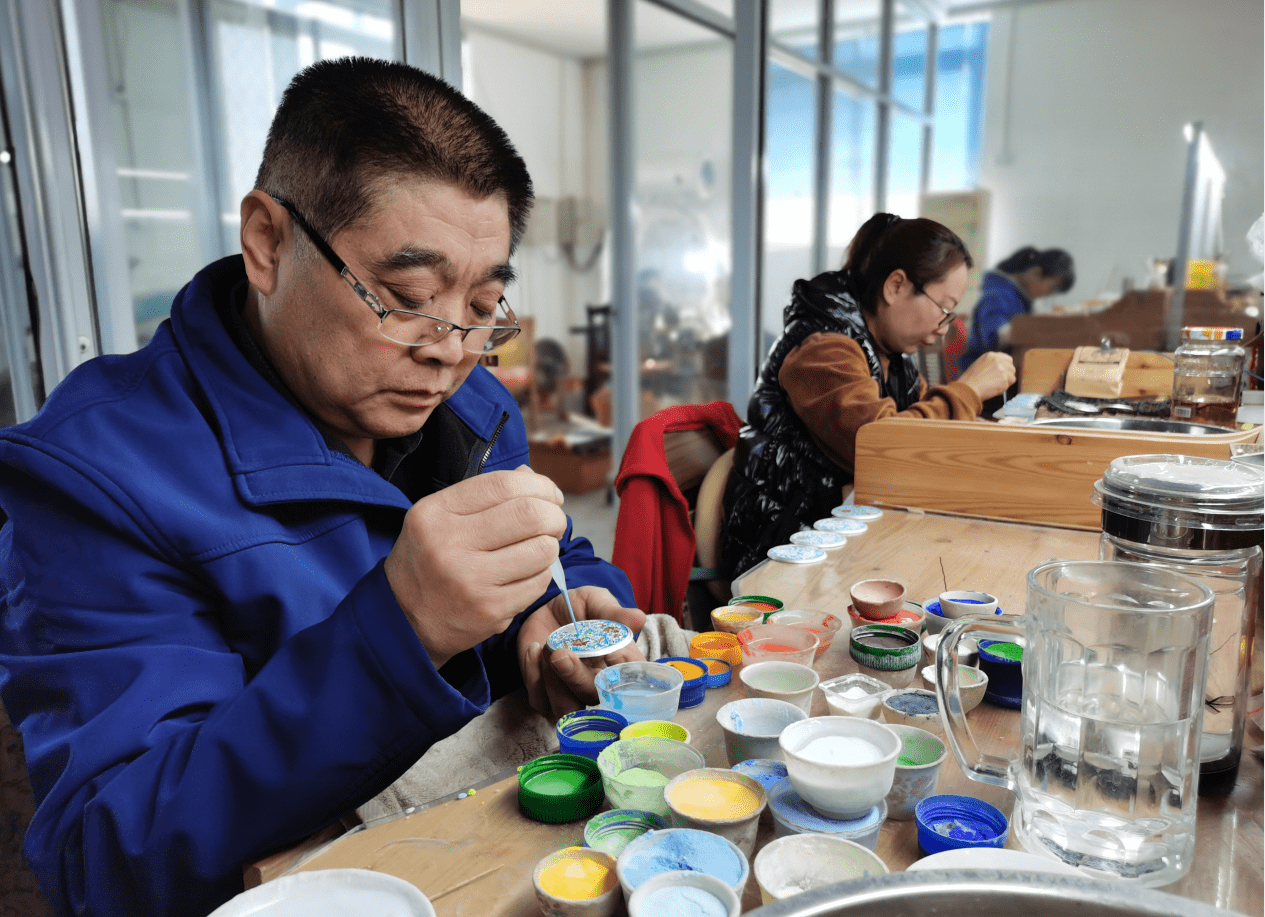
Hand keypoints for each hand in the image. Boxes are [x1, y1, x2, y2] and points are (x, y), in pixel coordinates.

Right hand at [384, 467, 566, 667]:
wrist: (402, 619)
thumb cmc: (428, 560)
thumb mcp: (440, 517)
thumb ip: (484, 494)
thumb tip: (531, 477)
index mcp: (436, 512)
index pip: (503, 485)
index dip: (540, 486)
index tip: (550, 495)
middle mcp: (450, 544)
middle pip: (530, 515)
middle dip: (553, 515)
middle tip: (553, 523)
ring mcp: (470, 581)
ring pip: (542, 550)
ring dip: (549, 547)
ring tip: (537, 550)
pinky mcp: (489, 610)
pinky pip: (538, 583)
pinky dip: (540, 575)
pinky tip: (525, 575)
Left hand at [518, 586, 646, 720]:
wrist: (545, 610)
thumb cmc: (578, 608)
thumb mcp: (595, 602)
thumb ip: (613, 612)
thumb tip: (638, 618)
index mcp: (618, 666)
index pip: (630, 681)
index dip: (623, 673)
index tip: (613, 655)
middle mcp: (597, 686)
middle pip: (594, 697)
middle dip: (577, 677)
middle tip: (561, 653)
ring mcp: (572, 697)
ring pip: (566, 709)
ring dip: (554, 682)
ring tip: (546, 648)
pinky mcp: (545, 699)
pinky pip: (539, 699)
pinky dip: (534, 674)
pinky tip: (533, 648)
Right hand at [957, 351, 1015, 401]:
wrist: (968, 388)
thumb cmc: (970, 380)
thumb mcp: (979, 365)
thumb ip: (991, 364)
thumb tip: (1000, 369)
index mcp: (991, 355)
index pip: (1007, 359)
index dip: (1007, 367)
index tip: (1004, 373)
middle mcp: (998, 360)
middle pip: (1012, 368)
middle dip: (1008, 375)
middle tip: (998, 382)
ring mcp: (1002, 369)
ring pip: (1012, 377)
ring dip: (1005, 383)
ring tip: (993, 386)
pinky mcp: (1004, 379)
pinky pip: (1008, 386)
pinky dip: (1002, 389)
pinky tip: (992, 389)